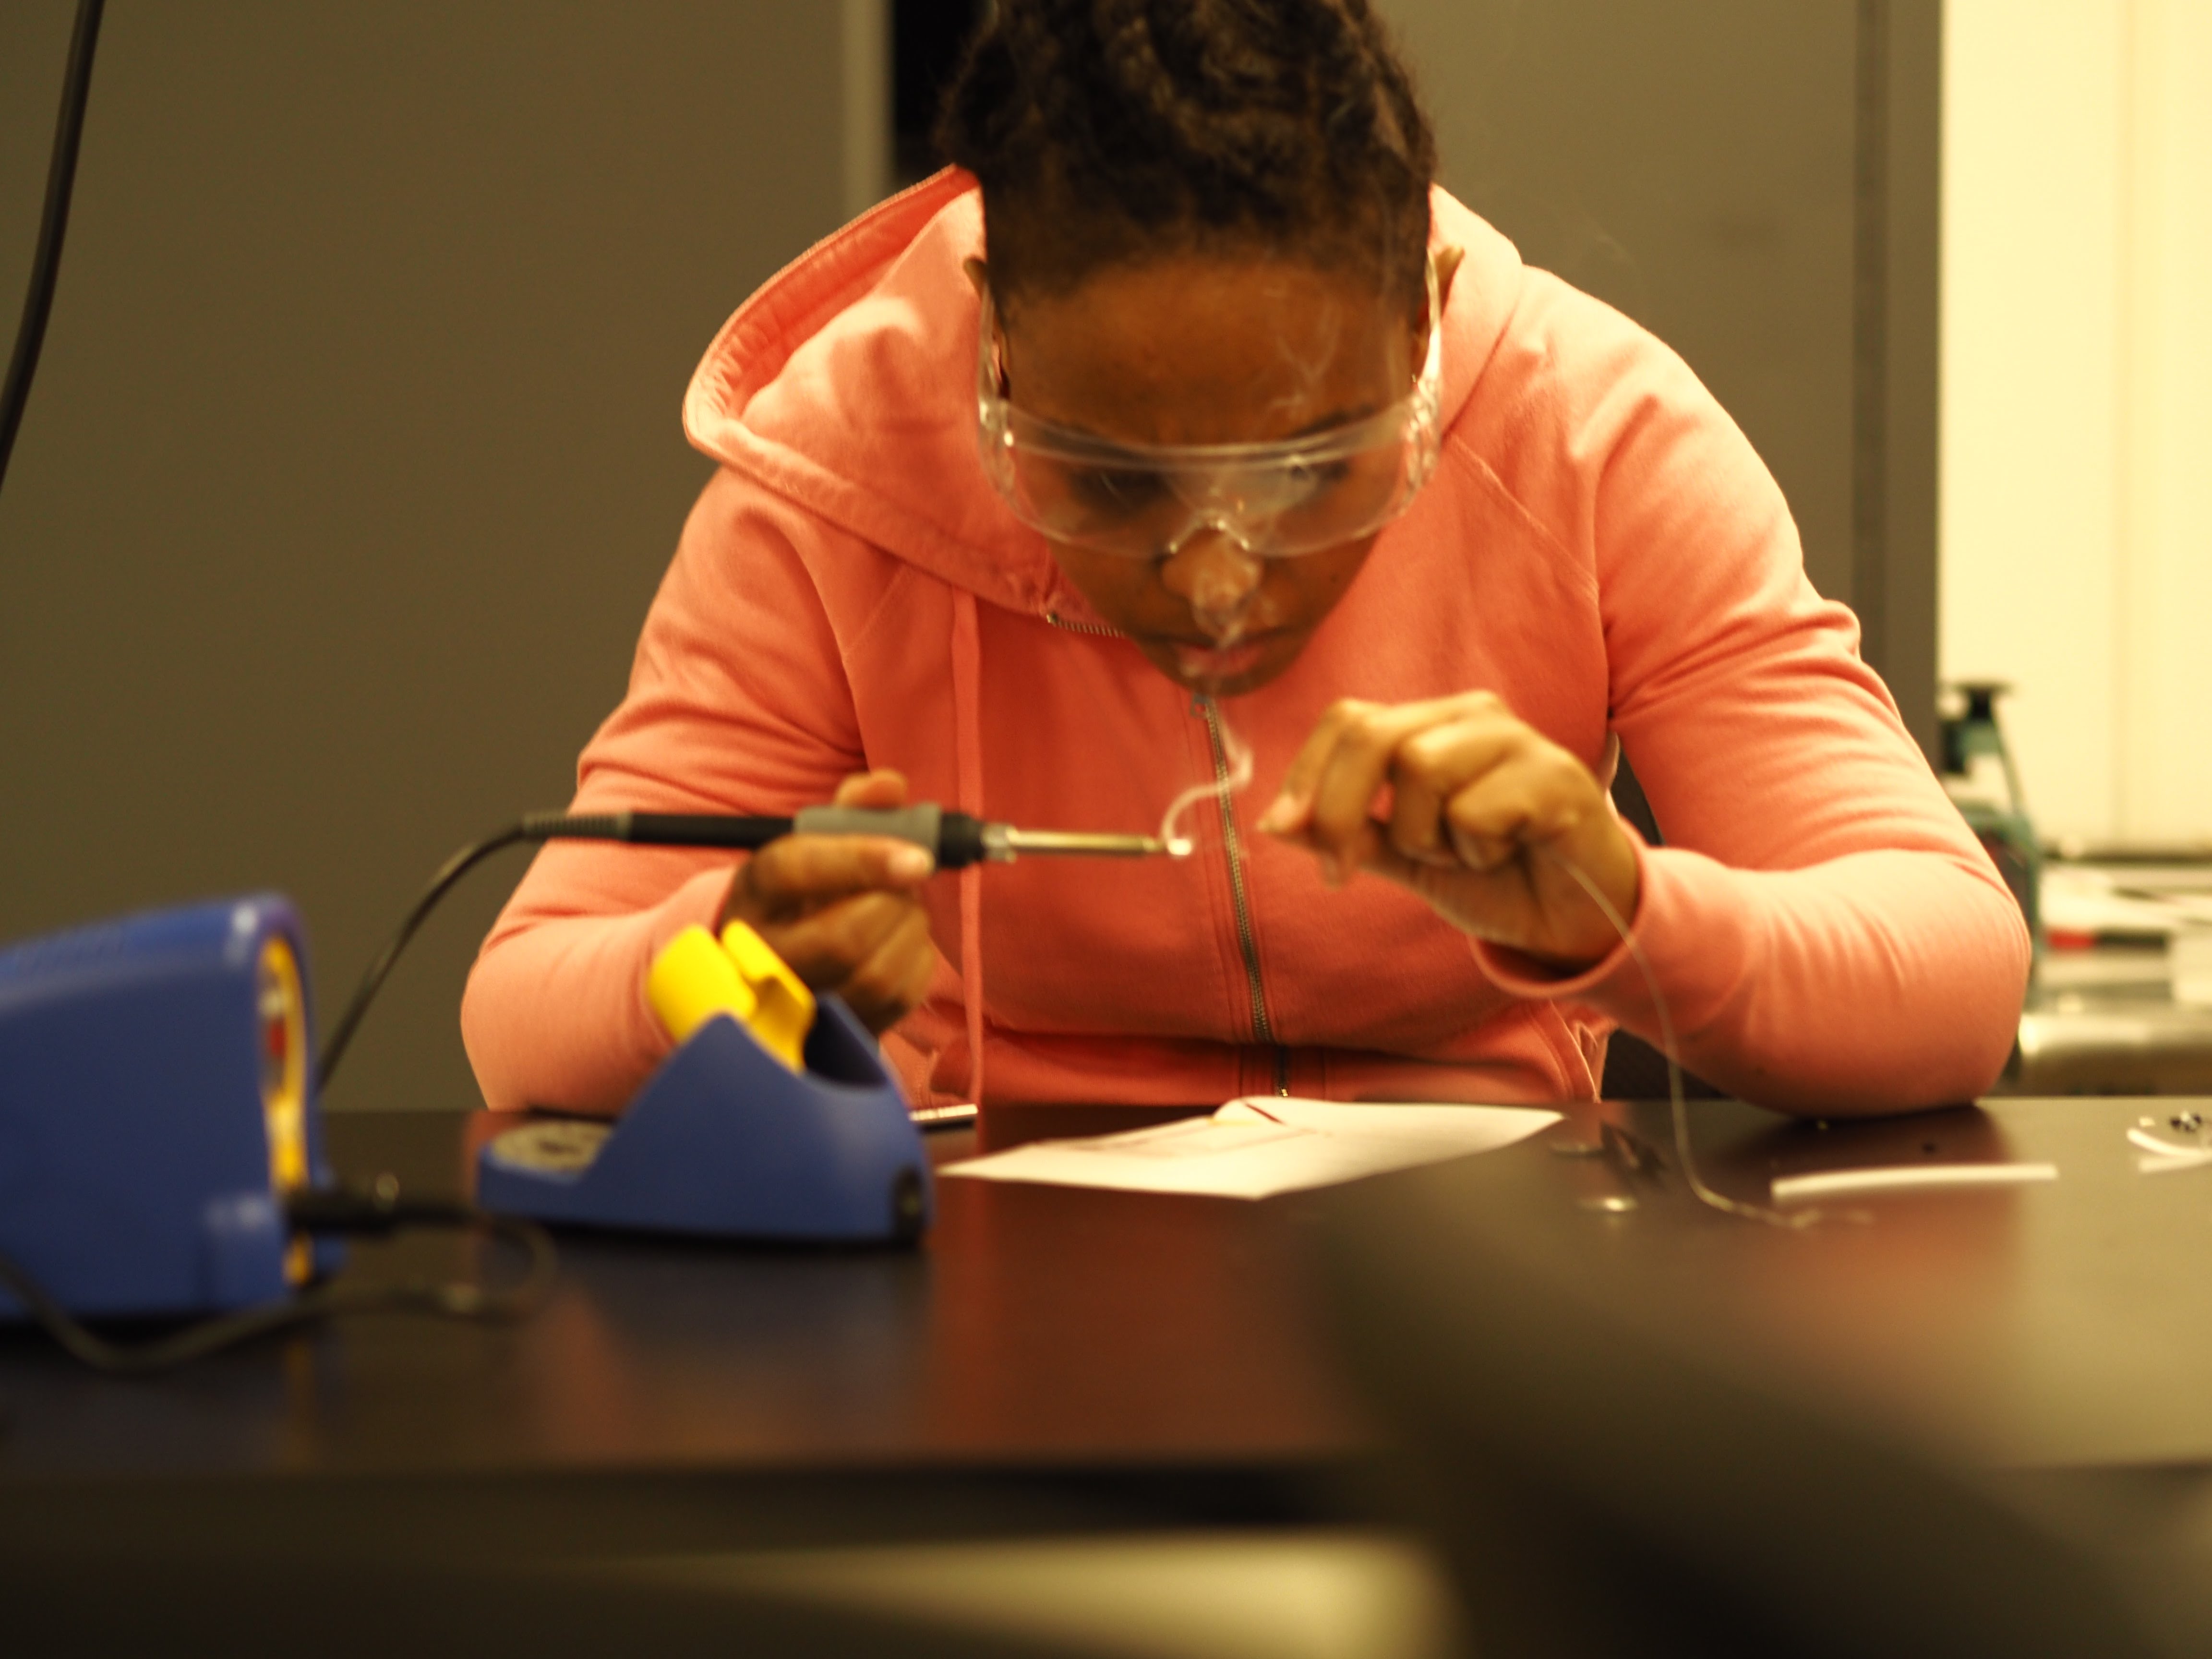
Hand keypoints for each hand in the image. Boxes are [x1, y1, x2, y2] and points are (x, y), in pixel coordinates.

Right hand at [716, 770, 937, 1033]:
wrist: (770, 965)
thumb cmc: (802, 894)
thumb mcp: (813, 844)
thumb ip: (852, 809)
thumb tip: (889, 786)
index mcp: (754, 893)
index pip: (795, 871)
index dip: (862, 859)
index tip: (918, 858)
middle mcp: (762, 955)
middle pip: (842, 935)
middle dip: (894, 903)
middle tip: (909, 880)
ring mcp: (795, 1004)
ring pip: (873, 975)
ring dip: (910, 932)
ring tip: (905, 908)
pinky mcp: (833, 1034)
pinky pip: (895, 1000)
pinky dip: (918, 963)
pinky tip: (904, 942)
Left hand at [1255, 693, 1639, 969]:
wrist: (1572, 919)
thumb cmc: (1495, 876)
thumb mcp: (1404, 857)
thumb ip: (1346, 835)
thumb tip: (1274, 822)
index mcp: (1432, 724)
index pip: (1349, 719)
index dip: (1309, 776)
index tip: (1292, 834)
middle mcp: (1472, 716)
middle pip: (1375, 735)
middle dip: (1340, 811)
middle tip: (1342, 871)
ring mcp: (1517, 740)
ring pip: (1421, 766)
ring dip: (1425, 835)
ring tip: (1462, 853)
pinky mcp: (1556, 776)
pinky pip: (1475, 809)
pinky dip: (1478, 850)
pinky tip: (1508, 853)